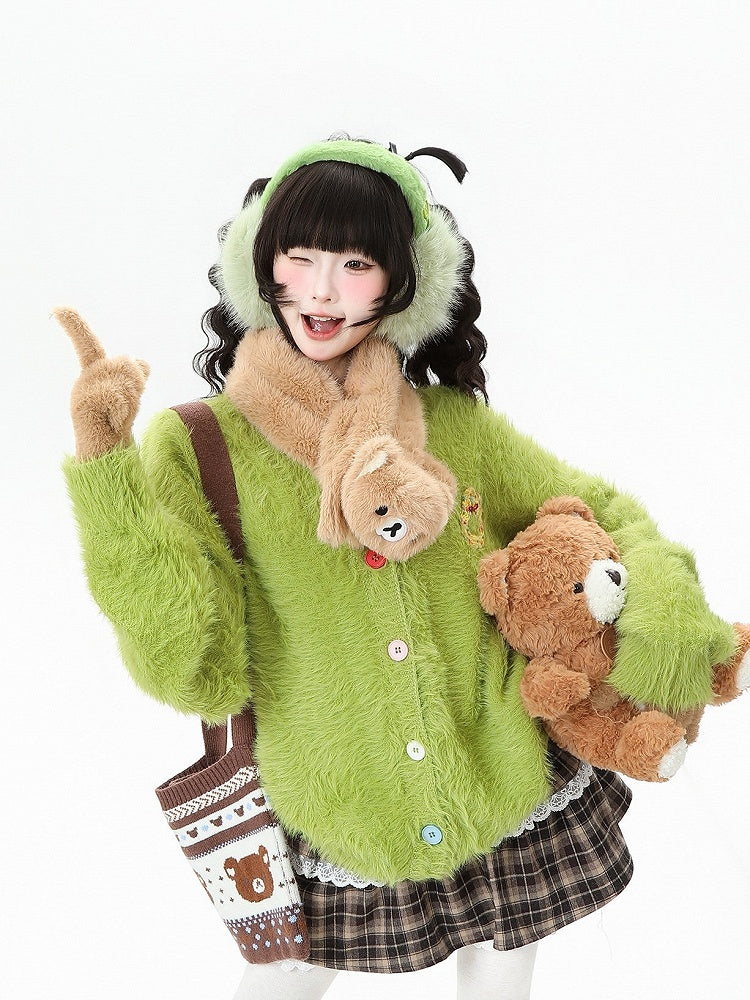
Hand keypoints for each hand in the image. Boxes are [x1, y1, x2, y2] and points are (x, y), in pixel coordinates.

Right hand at [53, 307, 149, 458]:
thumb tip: (142, 361)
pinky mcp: (85, 404)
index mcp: (92, 373)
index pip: (87, 343)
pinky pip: (118, 398)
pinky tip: (114, 423)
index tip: (56, 308)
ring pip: (126, 379)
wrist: (104, 454)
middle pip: (127, 362)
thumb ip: (133, 376)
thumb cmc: (115, 425)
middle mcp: (84, 378)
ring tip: (119, 416)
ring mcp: (83, 391)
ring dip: (133, 400)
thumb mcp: (128, 396)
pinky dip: (124, 412)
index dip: (74, 324)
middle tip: (126, 408)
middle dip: (137, 384)